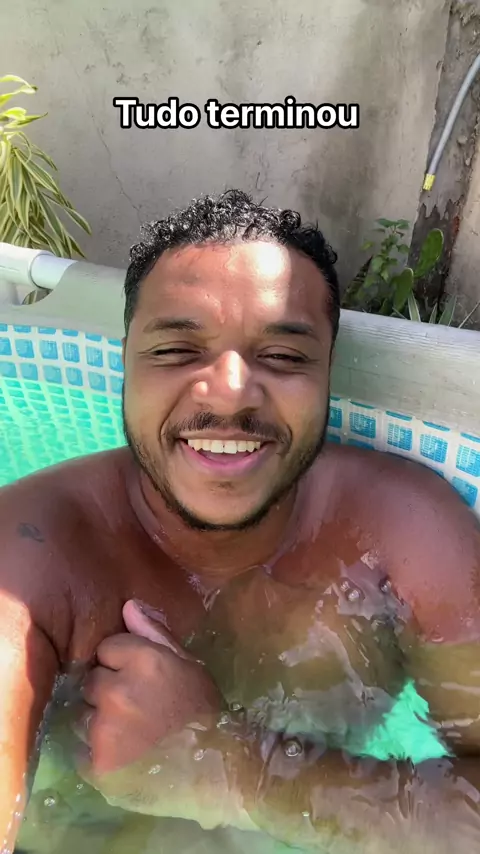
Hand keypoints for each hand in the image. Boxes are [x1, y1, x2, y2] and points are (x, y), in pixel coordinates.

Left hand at [72, 600, 225, 818]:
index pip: (105, 648)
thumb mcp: (188, 664)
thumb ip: (154, 634)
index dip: (121, 663)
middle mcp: (118, 690)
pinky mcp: (97, 763)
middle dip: (107, 691)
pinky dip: (97, 753)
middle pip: (91, 680)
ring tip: (131, 736)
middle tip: (137, 710)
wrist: (219, 768)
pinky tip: (124, 757)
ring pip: (82, 715)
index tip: (141, 681)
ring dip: (99, 722)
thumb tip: (127, 606)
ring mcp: (104, 729)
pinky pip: (81, 750)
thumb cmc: (205, 712)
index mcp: (143, 660)